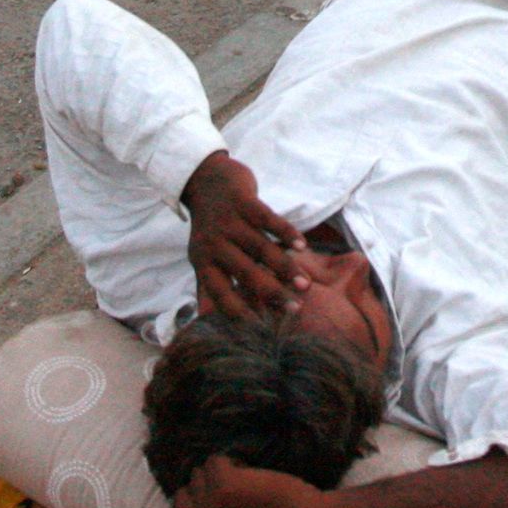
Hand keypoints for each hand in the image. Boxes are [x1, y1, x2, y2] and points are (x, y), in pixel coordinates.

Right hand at [162, 458, 328, 507]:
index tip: (204, 503)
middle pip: (182, 494)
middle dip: (205, 488)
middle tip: (235, 493)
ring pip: (199, 474)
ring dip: (221, 473)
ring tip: (248, 487)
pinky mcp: (224, 485)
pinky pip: (216, 460)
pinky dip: (234, 461)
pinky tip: (253, 476)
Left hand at [183, 152, 306, 317]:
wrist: (203, 178)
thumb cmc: (209, 226)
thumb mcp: (202, 257)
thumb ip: (207, 287)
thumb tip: (206, 320)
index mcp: (204, 262)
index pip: (220, 293)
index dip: (240, 312)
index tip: (263, 329)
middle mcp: (214, 244)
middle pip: (246, 274)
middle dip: (273, 293)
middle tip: (296, 308)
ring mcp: (229, 222)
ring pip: (261, 248)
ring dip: (285, 267)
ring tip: (305, 283)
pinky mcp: (243, 201)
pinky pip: (268, 219)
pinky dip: (286, 233)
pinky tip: (303, 246)